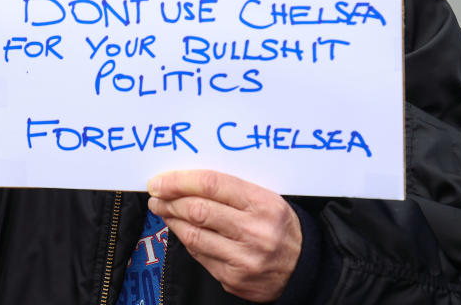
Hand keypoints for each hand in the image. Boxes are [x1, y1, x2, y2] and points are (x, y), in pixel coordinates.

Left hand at [147, 170, 301, 301]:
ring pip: (194, 235)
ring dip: (172, 220)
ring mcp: (243, 259)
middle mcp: (254, 231)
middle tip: (156, 194)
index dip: (179, 181)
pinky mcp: (234, 279)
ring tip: (163, 209)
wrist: (304, 268)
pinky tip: (181, 230)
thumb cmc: (280, 226)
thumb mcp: (266, 199)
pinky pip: (200, 256)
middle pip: (198, 210)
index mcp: (263, 204)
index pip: (211, 185)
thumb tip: (187, 182)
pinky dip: (186, 240)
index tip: (160, 180)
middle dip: (170, 200)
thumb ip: (231, 190)